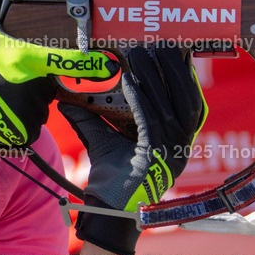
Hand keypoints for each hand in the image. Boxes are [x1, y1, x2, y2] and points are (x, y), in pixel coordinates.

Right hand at [0, 0, 118, 147]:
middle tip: (12, 73)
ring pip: (41, 103)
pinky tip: (1, 108)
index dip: (92, 63)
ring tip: (2, 91)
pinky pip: (31, 123)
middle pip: (50, 81)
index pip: (70, 61)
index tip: (107, 64)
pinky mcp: (24, 132)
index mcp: (28, 60)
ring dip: (28, 98)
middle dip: (38, 76)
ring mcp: (30, 113)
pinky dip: (20, 117)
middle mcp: (35, 88)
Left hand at [60, 45, 205, 254]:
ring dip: (156, 76)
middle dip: (172, 67)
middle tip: (157, 42)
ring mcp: (173, 152)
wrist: (108, 212)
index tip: (174, 48)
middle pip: (184, 96)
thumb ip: (89, 117)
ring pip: (171, 105)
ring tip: (142, 53)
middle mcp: (181, 145)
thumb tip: (66, 96)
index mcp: (177, 139)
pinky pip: (151, 121)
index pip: (188, 99)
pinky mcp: (158, 157)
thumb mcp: (102, 140)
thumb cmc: (111, 179)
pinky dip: (142, 98)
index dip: (183, 73)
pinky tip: (131, 80)